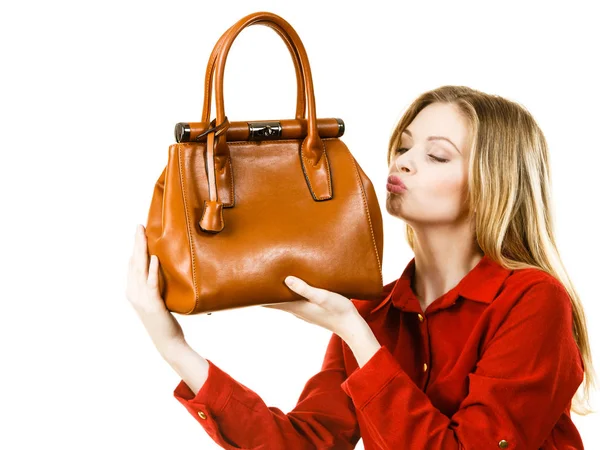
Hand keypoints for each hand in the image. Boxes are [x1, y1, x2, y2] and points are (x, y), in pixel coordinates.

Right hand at [126, 224, 184, 355]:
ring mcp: (142, 299)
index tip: (139, 232)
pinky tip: (155, 258)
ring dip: (142, 250)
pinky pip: (152, 284)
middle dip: (136, 243)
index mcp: (133, 292)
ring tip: (143, 235)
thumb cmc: (164, 321)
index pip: (132, 265)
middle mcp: (134, 294)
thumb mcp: (155, 300)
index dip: (135, 248)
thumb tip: (157, 268)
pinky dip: (153, 270)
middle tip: (138, 226)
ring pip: (140, 269)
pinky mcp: (153, 304)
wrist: (168, 343)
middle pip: (134, 263)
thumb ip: (153, 286)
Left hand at [263, 276, 360, 337]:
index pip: (271, 301)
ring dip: (277, 291)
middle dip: (266, 290)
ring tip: (270, 278)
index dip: (259, 294)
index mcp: (296, 307)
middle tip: (256, 277)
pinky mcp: (311, 310)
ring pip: (284, 300)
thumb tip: (286, 279)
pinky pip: (294, 300)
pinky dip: (288, 293)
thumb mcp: (323, 296)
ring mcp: (303, 311)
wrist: (352, 326)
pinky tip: (291, 286)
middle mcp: (296, 310)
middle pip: (275, 300)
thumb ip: (305, 289)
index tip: (248, 285)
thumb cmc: (339, 310)